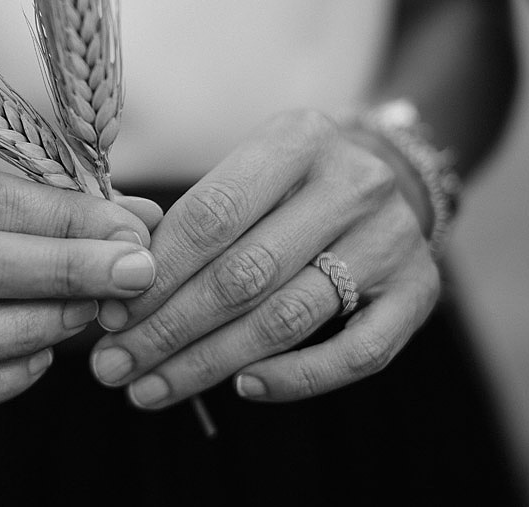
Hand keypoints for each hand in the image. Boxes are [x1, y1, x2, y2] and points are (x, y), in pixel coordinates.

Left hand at [89, 110, 439, 407]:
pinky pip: (358, 354)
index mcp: (297, 139)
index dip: (155, 273)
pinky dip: (296, 379)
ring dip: (210, 362)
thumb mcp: (246, 168)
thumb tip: (115, 284)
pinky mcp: (419, 291)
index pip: (211, 215)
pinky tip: (243, 389)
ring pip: (289, 317)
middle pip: (244, 275)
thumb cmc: (290, 182)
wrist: (393, 174)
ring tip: (152, 388)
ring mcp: (393, 239)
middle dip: (168, 329)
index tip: (110, 315)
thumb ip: (186, 218)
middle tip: (115, 366)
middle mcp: (354, 184)